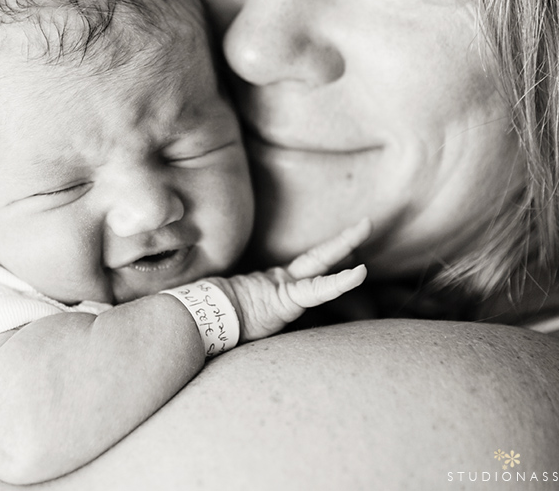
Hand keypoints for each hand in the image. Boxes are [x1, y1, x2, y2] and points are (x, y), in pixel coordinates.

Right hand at [210, 218, 370, 341]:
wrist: (192, 324)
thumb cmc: (203, 326)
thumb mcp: (224, 323)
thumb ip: (231, 321)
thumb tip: (213, 334)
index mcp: (263, 291)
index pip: (301, 278)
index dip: (323, 267)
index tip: (346, 256)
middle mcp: (273, 284)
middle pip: (313, 260)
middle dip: (339, 244)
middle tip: (365, 225)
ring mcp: (278, 287)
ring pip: (318, 261)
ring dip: (343, 244)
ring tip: (365, 226)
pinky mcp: (283, 298)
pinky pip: (317, 290)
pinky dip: (340, 282)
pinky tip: (360, 272)